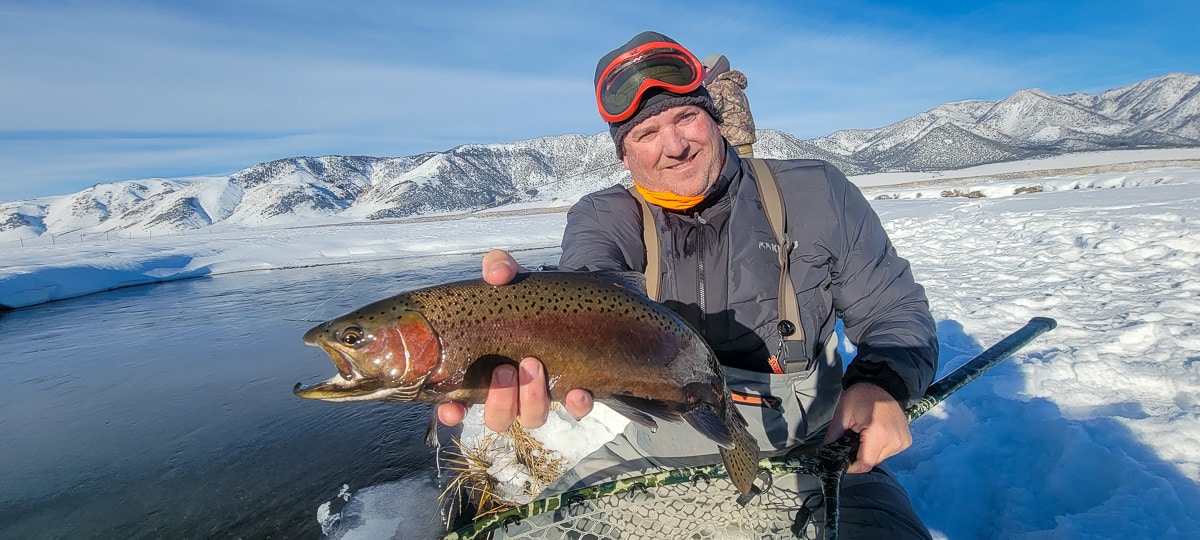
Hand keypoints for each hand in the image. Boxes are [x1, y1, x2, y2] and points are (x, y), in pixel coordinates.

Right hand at [436, 250, 593, 430]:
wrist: (574, 296)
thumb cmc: (528, 294)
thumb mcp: (512, 276)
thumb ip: (499, 267)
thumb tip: (496, 273)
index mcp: (482, 370)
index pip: (458, 404)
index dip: (452, 413)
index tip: (453, 409)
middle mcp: (511, 391)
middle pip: (498, 417)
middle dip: (501, 399)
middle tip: (506, 369)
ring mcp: (542, 394)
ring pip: (532, 417)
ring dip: (531, 399)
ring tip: (533, 364)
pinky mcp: (574, 390)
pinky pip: (574, 410)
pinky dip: (576, 405)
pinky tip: (578, 391)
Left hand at [822, 382, 911, 473]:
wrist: (882, 384)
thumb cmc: (861, 396)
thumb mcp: (842, 415)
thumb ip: (833, 437)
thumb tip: (824, 454)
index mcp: (878, 434)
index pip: (865, 464)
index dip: (851, 467)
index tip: (842, 462)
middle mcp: (894, 441)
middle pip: (872, 462)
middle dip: (859, 456)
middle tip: (850, 442)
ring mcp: (903, 442)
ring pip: (880, 458)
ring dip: (869, 452)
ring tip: (863, 436)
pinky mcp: (906, 441)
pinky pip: (889, 452)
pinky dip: (879, 447)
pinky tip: (875, 435)